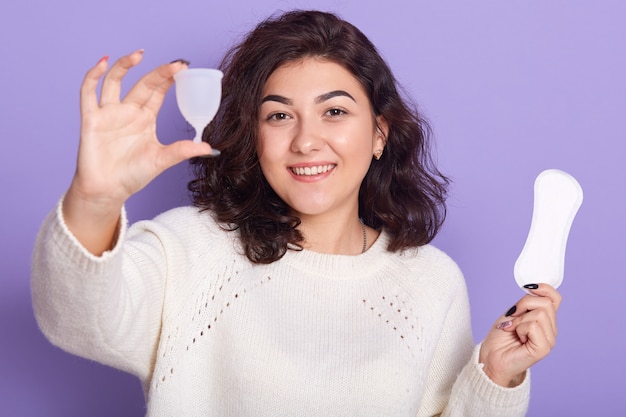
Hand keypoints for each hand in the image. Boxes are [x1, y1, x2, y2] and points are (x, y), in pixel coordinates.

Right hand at [63, 51, 214, 253]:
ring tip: (138, 54)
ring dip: (124, 65)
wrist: (108, 191)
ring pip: (114, 81)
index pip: (158, 92)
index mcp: (145, 119)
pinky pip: (88, 92)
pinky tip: (102, 64)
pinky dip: (93, 76)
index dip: (169, 79)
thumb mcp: (162, 160)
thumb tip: (210, 148)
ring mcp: (108, 113)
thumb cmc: (132, 176)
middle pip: (143, 84)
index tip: (183, 68)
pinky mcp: (91, 118)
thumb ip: (183, 151)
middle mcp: (127, 111)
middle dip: (158, 73)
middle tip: (175, 64)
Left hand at [479, 284, 560, 386]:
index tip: (528, 288)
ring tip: (514, 330)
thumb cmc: (501, 336)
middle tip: (512, 318)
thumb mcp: (513, 313)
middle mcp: (551, 328)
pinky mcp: (545, 348)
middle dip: (524, 305)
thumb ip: (527, 303)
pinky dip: (520, 328)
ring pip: (540, 313)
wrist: (491, 356)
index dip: (544, 288)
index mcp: (545, 319)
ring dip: (520, 320)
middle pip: (546, 303)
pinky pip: (534, 326)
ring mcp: (550, 339)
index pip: (555, 298)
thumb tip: (533, 288)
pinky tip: (518, 338)